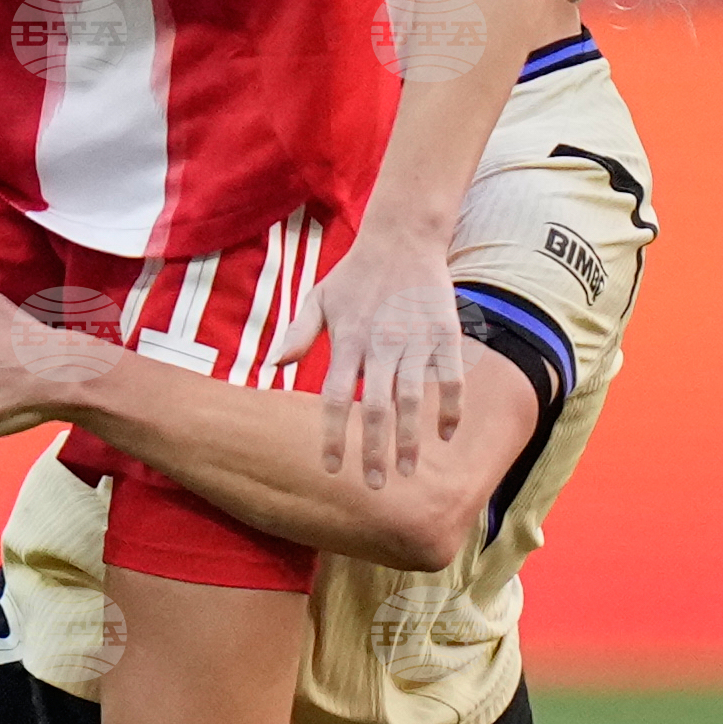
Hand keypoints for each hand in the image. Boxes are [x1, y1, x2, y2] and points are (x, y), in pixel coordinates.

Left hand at [268, 224, 463, 486]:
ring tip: (406, 472)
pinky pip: (451, 379)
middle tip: (372, 486)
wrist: (402, 237)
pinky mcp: (445, 334)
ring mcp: (416, 340)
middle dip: (373, 451)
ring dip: (410, 439)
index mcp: (347, 340)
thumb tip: (272, 364)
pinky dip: (451, 409)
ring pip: (413, 400)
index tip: (330, 469)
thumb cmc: (354, 274)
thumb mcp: (319, 298)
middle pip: (375, 408)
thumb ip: (298, 333)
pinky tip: (445, 436)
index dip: (332, 435)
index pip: (334, 398)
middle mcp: (381, 344)